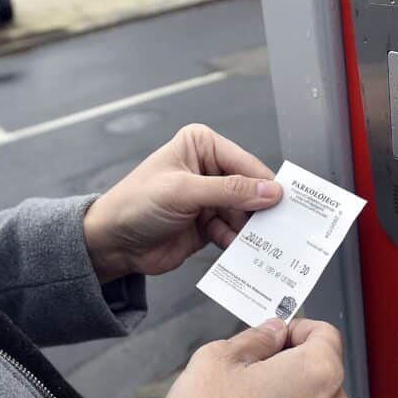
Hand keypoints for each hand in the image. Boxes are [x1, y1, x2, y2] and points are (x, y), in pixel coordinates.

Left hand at [83, 124, 282, 281]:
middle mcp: (210, 169)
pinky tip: (245, 252)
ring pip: (245, 213)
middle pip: (249, 189)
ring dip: (252, 230)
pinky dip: (240, 243)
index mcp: (202, 146)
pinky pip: (235, 233)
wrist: (112, 242)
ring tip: (265, 244)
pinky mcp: (209, 224)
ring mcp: (210, 198)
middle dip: (261, 209)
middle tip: (282, 227)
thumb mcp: (183, 192)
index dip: (265, 184)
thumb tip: (270, 191)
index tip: (285, 203)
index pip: (244, 163)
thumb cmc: (137, 204)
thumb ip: (229, 191)